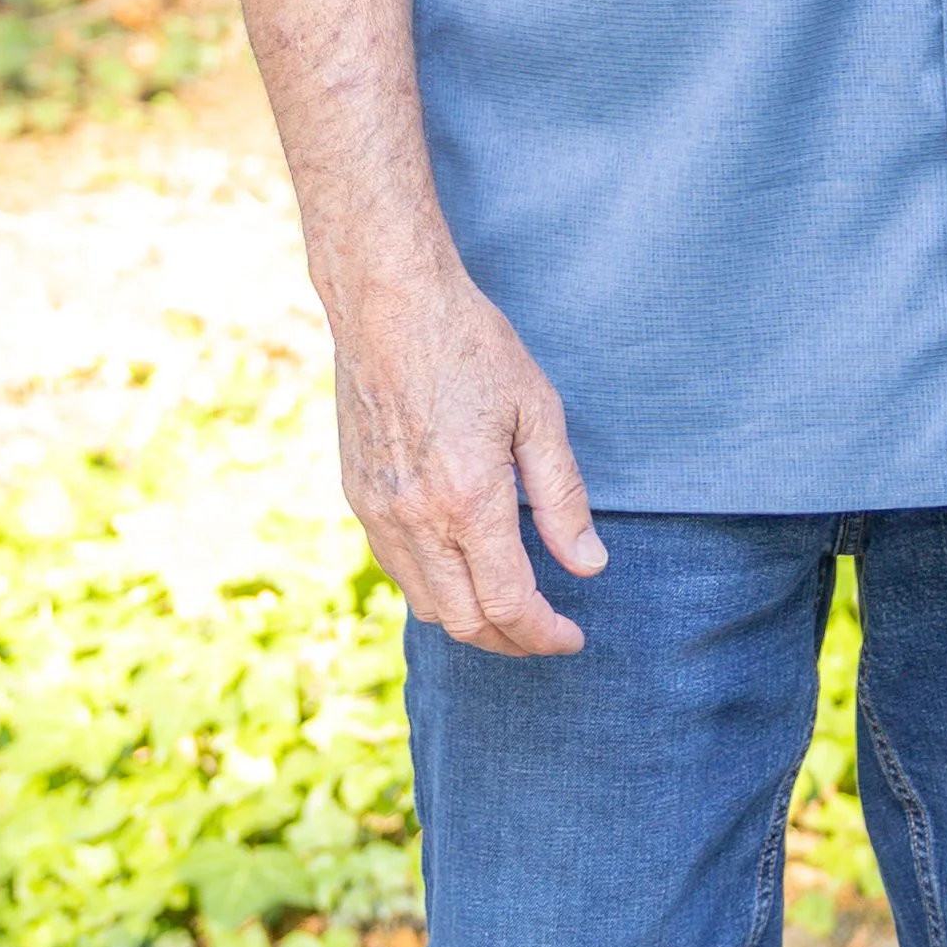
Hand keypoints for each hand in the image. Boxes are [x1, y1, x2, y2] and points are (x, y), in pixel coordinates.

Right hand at [333, 270, 606, 654]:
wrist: (389, 304)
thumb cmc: (472, 346)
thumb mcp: (538, 412)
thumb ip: (562, 497)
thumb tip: (588, 565)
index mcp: (469, 501)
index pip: (509, 605)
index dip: (544, 635)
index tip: (572, 638)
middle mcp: (417, 521)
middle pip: (464, 622)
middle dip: (511, 643)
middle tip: (548, 635)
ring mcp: (380, 514)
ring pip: (426, 605)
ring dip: (470, 622)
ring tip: (511, 610)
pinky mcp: (358, 498)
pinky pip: (398, 569)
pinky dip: (435, 588)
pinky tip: (464, 569)